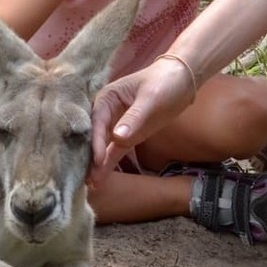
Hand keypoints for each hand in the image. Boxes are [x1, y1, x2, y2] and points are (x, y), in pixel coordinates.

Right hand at [89, 57, 197, 183]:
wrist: (181, 81)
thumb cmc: (164, 83)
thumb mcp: (150, 99)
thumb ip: (134, 118)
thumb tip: (117, 137)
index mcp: (107, 98)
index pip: (97, 122)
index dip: (96, 141)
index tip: (97, 160)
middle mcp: (106, 113)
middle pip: (94, 136)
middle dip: (90, 156)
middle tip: (85, 178)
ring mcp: (116, 126)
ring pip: (103, 147)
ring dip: (97, 164)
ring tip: (91, 184)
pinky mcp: (127, 136)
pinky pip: (115, 151)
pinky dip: (109, 163)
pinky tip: (100, 179)